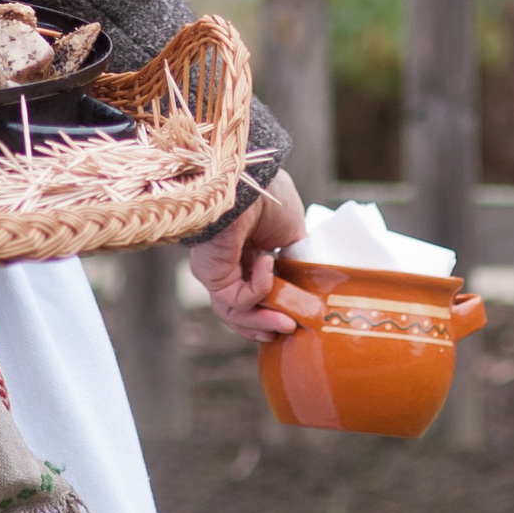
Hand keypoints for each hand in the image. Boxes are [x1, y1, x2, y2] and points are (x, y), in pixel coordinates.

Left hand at [189, 171, 308, 342]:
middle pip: (243, 307)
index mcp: (247, 249)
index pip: (256, 288)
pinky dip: (259, 289)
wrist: (250, 182)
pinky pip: (236, 299)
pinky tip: (268, 265)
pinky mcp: (211, 274)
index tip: (294, 316)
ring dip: (263, 321)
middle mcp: (229, 261)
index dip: (275, 305)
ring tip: (287, 324)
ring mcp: (217, 269)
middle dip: (266, 323)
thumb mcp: (294, 230)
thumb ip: (296, 257)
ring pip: (235, 311)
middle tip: (288, 330)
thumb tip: (302, 280)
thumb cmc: (269, 196)